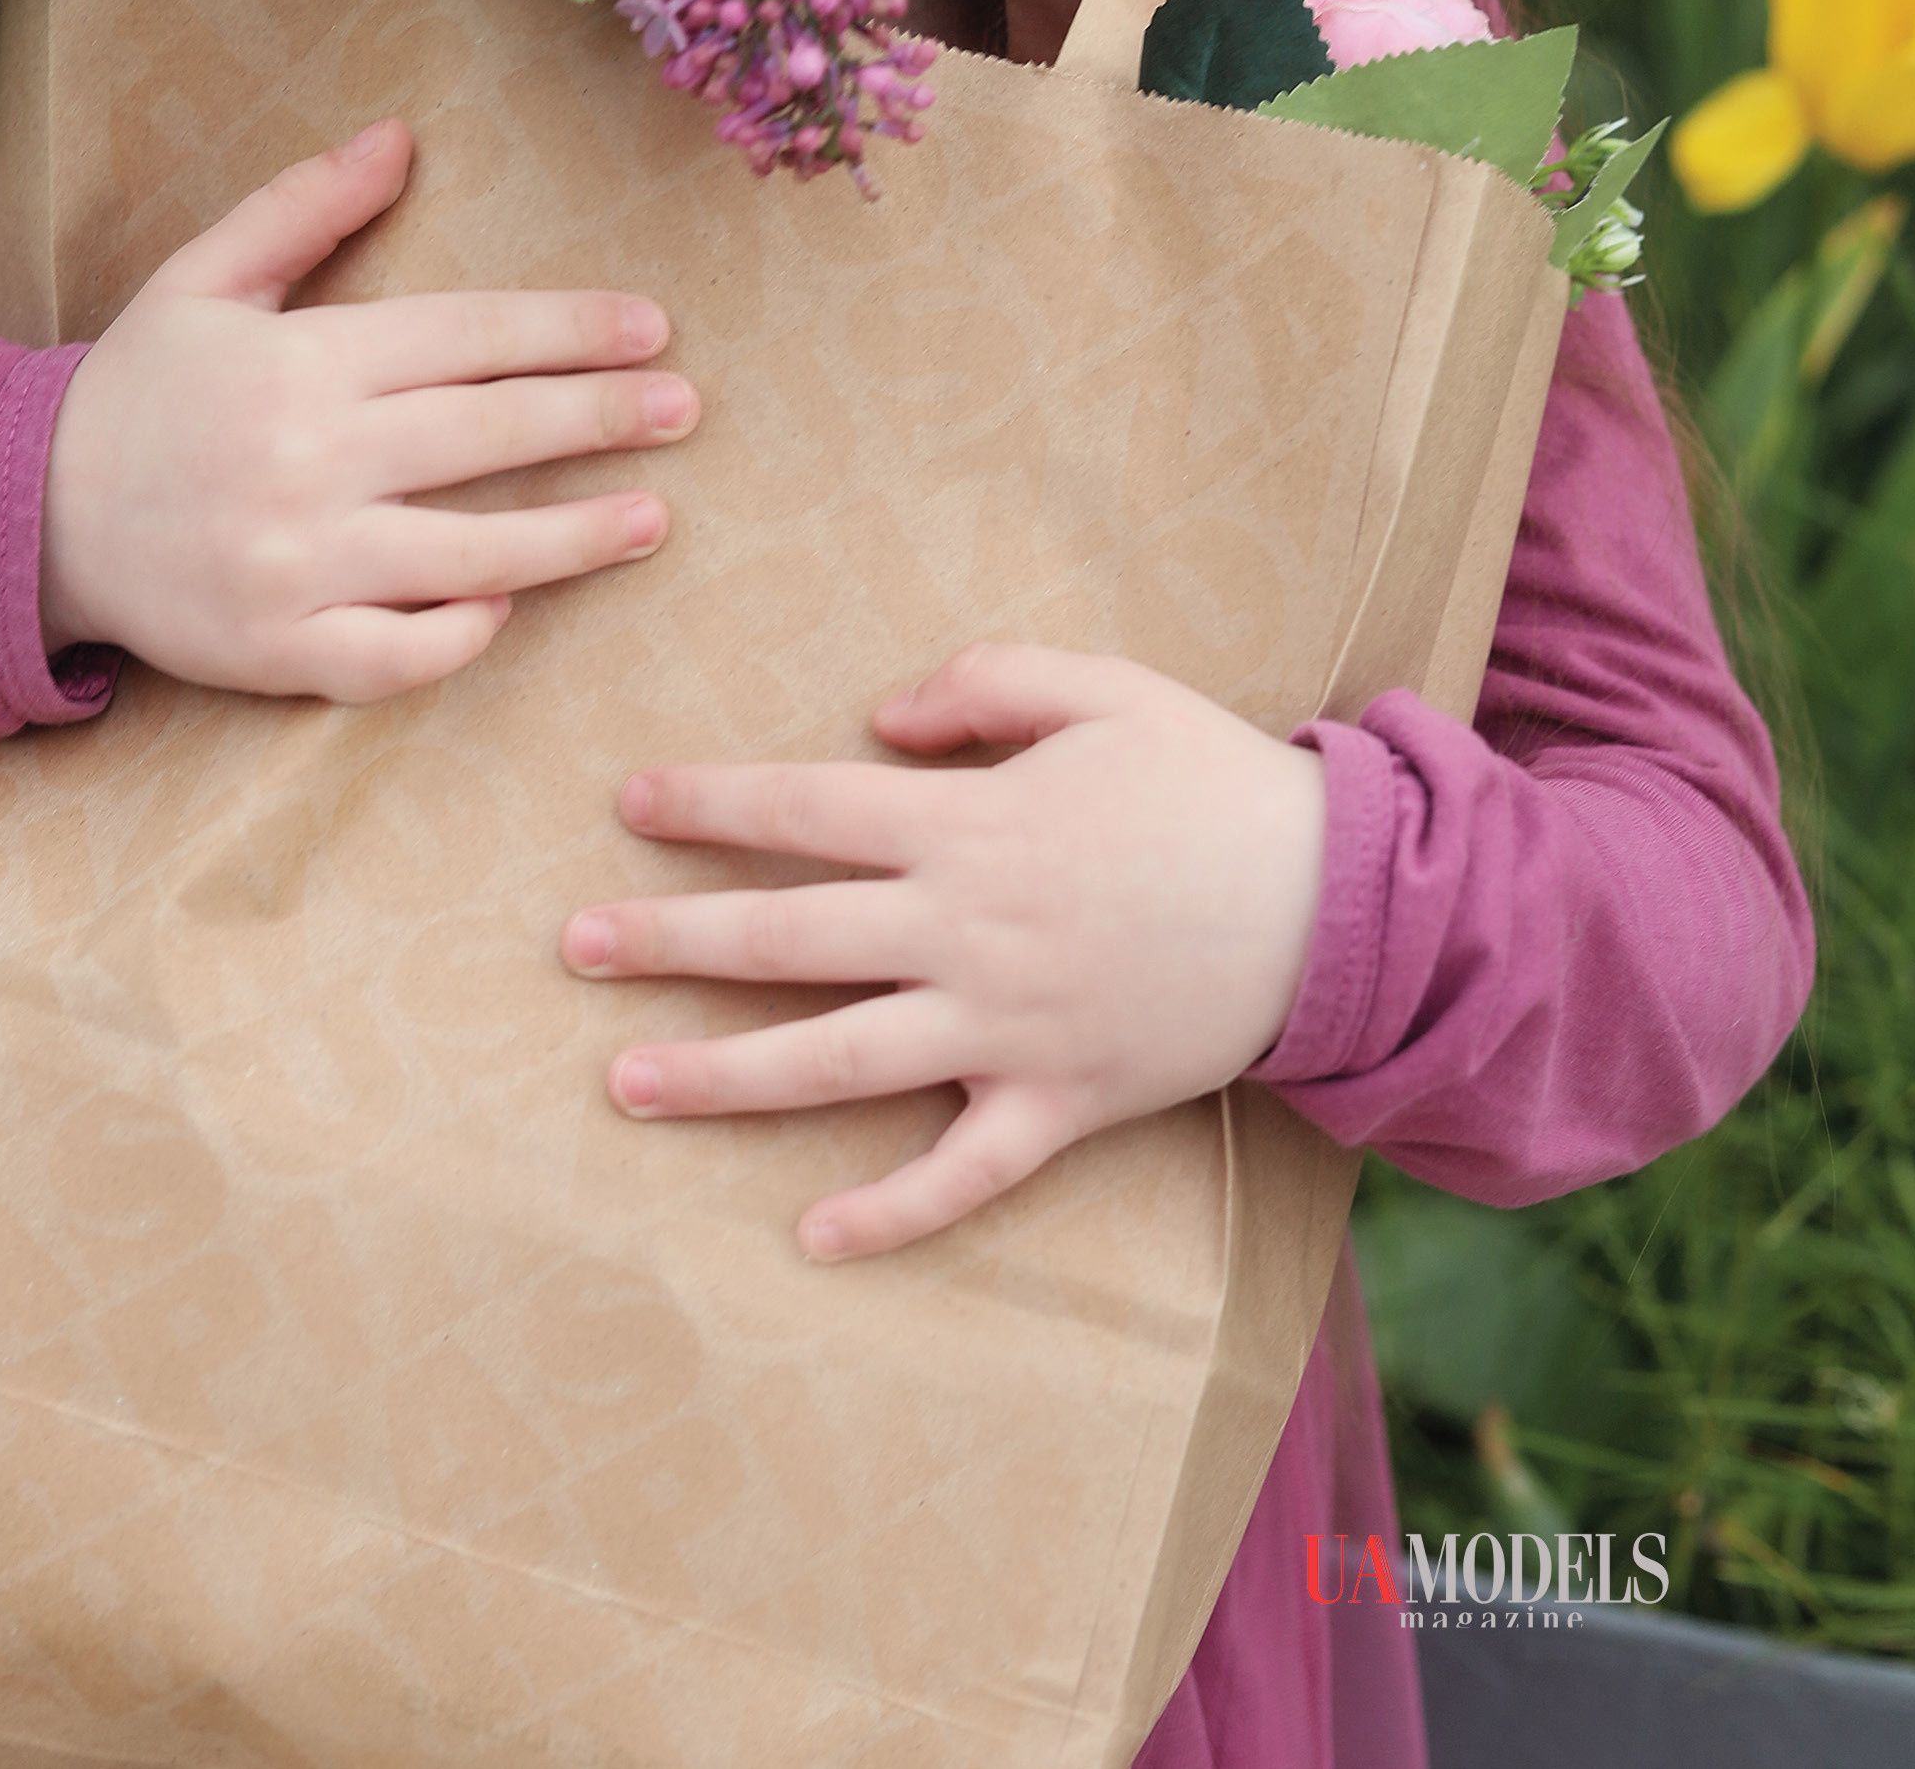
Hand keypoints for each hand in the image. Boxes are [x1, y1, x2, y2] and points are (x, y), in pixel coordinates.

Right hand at [38, 117, 692, 701]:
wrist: (25, 514)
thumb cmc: (139, 389)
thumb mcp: (206, 278)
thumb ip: (305, 208)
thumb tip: (401, 135)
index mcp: (302, 361)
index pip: (467, 335)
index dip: (567, 329)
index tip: (649, 328)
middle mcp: (307, 460)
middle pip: (487, 434)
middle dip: (598, 418)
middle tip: (684, 408)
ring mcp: (296, 563)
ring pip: (466, 554)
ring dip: (571, 537)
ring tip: (651, 518)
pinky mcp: (279, 648)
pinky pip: (396, 655)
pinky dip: (459, 636)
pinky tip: (513, 609)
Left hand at [560, 643, 1325, 1260]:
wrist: (1340, 902)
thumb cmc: (1213, 781)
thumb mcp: (1106, 685)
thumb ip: (987, 678)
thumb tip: (880, 713)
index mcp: (972, 821)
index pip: (807, 808)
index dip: (711, 802)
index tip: (628, 803)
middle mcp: (969, 929)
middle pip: (790, 936)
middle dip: (671, 939)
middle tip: (574, 946)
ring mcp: (1011, 1026)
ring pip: (841, 1058)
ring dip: (726, 1074)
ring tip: (626, 1083)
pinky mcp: (1063, 1103)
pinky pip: (965, 1174)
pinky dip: (892, 1210)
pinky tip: (812, 1235)